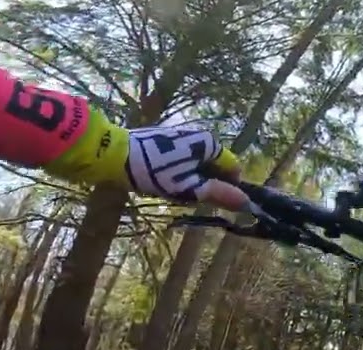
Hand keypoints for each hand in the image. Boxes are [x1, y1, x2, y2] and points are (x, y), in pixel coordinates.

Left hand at [123, 123, 249, 211]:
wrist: (115, 154)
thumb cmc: (156, 172)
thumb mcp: (190, 188)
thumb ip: (220, 194)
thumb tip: (247, 203)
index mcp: (210, 143)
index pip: (233, 168)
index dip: (227, 187)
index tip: (210, 199)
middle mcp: (200, 134)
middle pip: (215, 166)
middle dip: (206, 182)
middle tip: (186, 195)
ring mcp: (182, 135)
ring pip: (198, 163)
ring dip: (191, 178)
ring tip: (170, 187)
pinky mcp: (165, 138)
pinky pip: (183, 158)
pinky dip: (178, 170)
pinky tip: (161, 177)